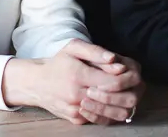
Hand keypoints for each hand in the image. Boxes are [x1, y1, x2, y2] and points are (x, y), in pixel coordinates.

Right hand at [2, 39, 141, 124]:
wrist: (37, 83)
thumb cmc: (59, 62)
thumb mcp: (74, 48)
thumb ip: (96, 52)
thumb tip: (116, 61)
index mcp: (78, 75)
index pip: (113, 82)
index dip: (125, 78)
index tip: (127, 71)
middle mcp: (77, 95)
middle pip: (115, 100)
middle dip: (127, 92)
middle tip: (130, 84)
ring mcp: (77, 110)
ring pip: (111, 114)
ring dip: (121, 104)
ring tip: (122, 92)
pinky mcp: (76, 120)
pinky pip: (100, 120)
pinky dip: (109, 111)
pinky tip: (109, 100)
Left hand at [79, 55, 145, 124]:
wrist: (77, 64)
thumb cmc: (83, 55)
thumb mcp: (85, 49)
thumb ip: (98, 53)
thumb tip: (111, 58)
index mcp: (132, 67)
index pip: (131, 78)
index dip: (114, 84)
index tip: (96, 85)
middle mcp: (135, 85)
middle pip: (131, 99)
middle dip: (109, 98)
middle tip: (89, 93)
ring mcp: (128, 100)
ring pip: (123, 113)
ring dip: (104, 110)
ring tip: (84, 103)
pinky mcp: (117, 111)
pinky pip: (112, 121)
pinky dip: (98, 118)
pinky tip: (83, 111)